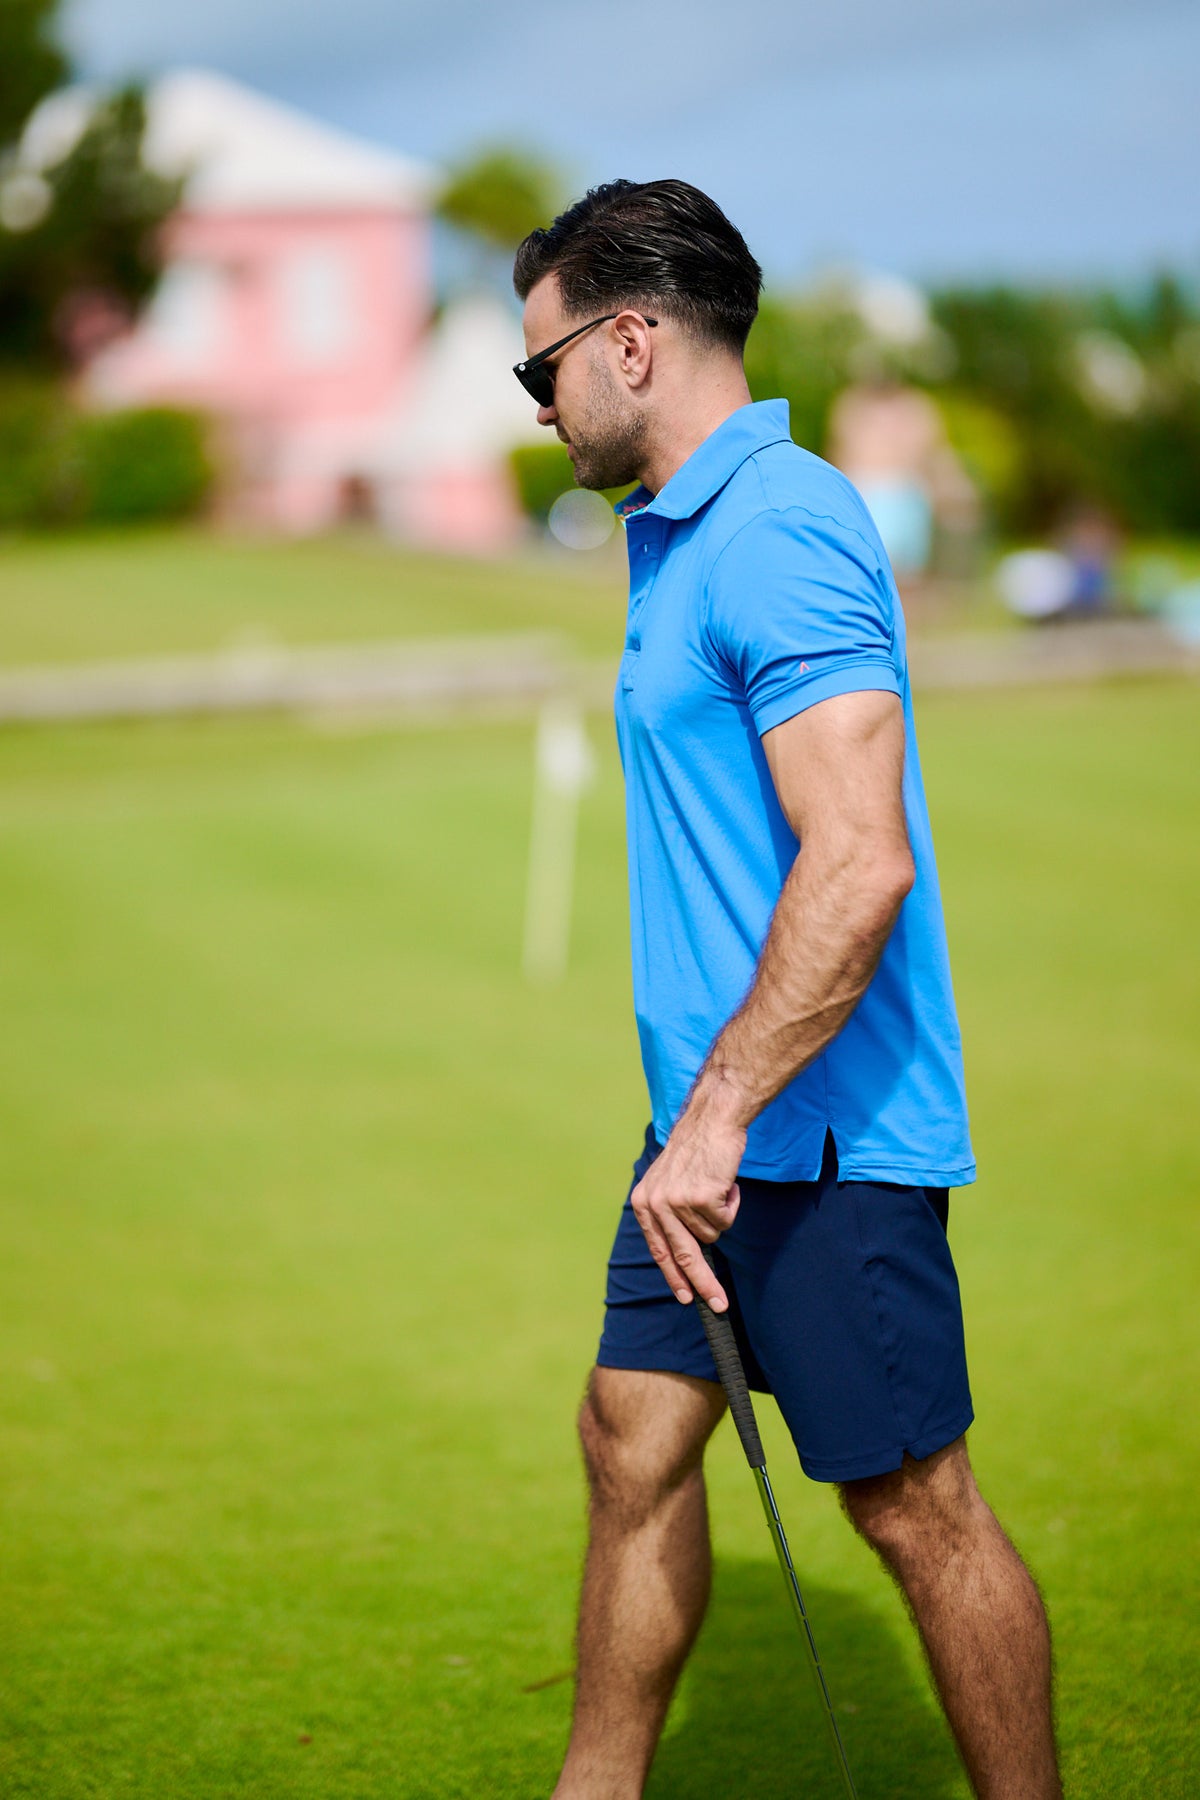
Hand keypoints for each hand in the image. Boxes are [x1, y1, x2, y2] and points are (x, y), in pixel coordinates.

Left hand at [630, 1118, 745, 1310]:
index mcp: (644, 1203)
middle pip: (684, 1256)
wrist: (711, 1121)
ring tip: (716, 1187)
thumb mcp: (668, 1183)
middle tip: (719, 1305)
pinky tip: (725, 1182)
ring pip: (712, 1235)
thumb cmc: (695, 1153)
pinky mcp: (702, 1198)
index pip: (660, 1250)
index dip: (674, 1277)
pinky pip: (726, 1220)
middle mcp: (656, 1205)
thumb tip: (683, 1258)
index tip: (686, 1298)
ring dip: (720, 1215)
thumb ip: (668, 1216)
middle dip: (703, 1284)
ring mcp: (678, 1202)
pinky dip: (731, 1204)